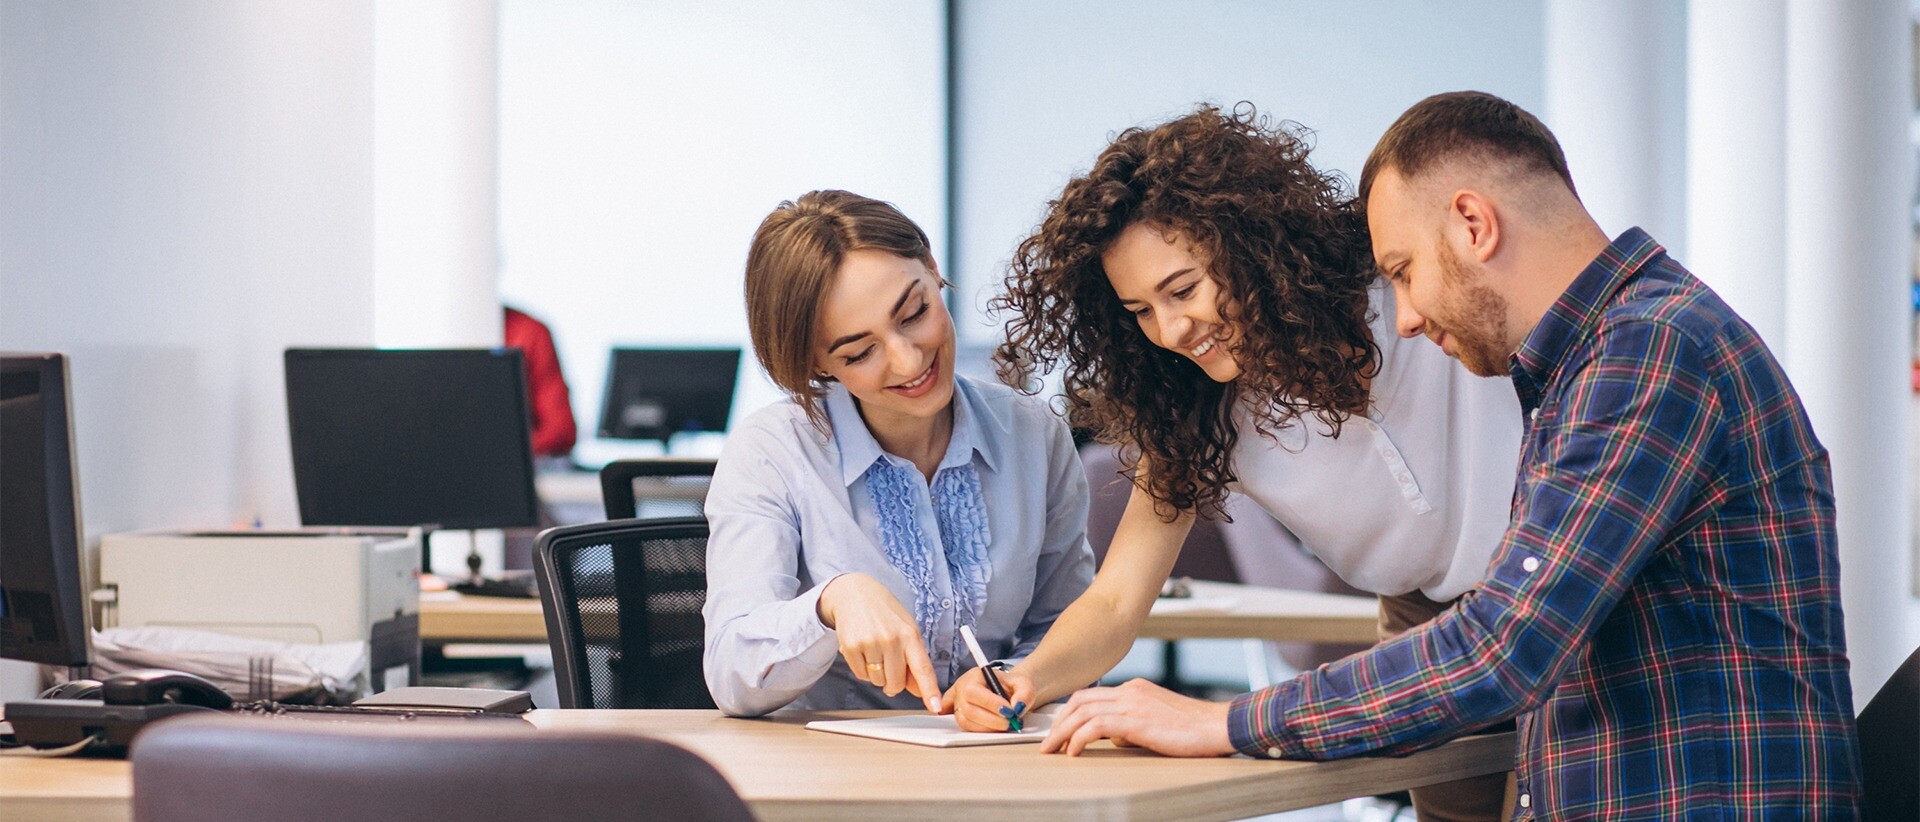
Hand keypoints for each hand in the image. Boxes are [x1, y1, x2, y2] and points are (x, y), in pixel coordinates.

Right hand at [817, 573, 940, 711]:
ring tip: (875, 651)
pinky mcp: (852, 647)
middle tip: (889, 664)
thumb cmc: (885, 614)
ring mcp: (870, 643)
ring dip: (877, 674)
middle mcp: (891, 639)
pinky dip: (862, 669)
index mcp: (910, 635)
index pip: (922, 668)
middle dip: (893, 682)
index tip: (934, 707)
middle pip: (896, 683)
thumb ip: (914, 660)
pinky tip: (863, 650)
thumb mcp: (906, 631)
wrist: (855, 593)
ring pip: (878, 681)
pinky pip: (861, 675)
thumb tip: (918, 691)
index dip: (929, 690)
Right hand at [940, 665, 1035, 731]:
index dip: (990, 703)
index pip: (974, 691)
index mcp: (975, 675)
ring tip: (1005, 725)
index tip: (1009, 711)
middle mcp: (962, 688)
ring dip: (987, 728)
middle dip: (992, 720)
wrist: (1011, 690)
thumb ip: (1025, 694)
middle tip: (1010, 722)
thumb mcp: (1024, 684)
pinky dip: (981, 731)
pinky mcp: (960, 715)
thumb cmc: (1014, 685)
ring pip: (966, 721)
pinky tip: (991, 728)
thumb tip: (1018, 707)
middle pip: (969, 709)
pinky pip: (966, 728)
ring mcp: (958, 703)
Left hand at [1039, 678, 1234, 756]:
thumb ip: (1132, 724)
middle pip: (1080, 701)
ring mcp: (1132, 703)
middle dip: (1058, 722)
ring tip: (1052, 750)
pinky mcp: (1136, 720)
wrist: (1218, 725)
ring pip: (1083, 712)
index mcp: (1134, 688)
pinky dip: (1079, 738)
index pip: (1091, 696)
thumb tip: (1113, 738)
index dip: (1069, 713)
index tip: (1057, 730)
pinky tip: (1073, 752)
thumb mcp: (1156, 721)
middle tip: (1046, 743)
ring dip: (1062, 732)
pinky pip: (1096, 726)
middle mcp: (1129, 691)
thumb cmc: (1193, 729)